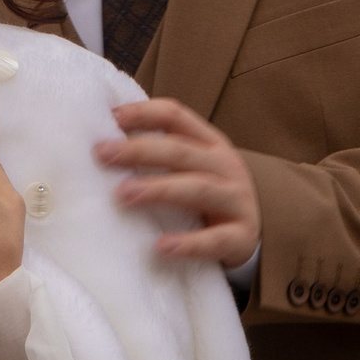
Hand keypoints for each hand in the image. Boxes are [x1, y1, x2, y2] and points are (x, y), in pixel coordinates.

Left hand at [93, 96, 261, 268]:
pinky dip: (188, 243)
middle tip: (102, 154)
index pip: (175, 116)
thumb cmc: (209, 196)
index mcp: (209, 142)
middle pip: (181, 151)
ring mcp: (237, 200)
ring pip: (198, 188)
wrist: (257, 231)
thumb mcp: (192, 167)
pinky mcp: (241, 237)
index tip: (110, 117)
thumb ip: (159, 155)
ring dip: (159, 189)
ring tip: (123, 195)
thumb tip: (102, 145)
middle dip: (139, 150)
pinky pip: (215, 240)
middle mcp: (225, 165)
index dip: (143, 113)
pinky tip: (161, 247)